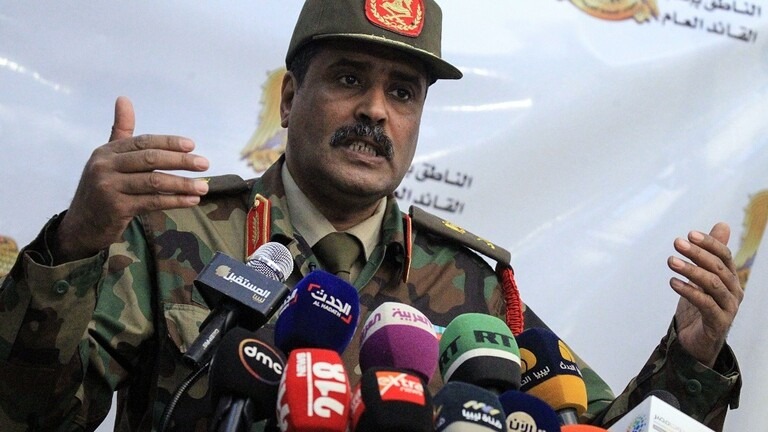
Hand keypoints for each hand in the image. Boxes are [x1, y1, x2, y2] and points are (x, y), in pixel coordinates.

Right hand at [55, 96, 209, 260]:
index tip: (192, 145)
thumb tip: (123, 98)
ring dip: (183, 184)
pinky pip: (152, 202)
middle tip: (205, 164)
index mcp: (107, 151)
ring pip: (154, 182)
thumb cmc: (103, 189)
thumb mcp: (109, 159)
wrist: (81, 225)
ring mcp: (109, 187)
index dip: (169, 143)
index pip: (143, 142)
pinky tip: (191, 201)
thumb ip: (121, 132)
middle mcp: (105, 166)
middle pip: (150, 159)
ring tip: (204, 187)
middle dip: (181, 161)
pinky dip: (174, 201)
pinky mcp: (116, 208)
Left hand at [669, 222, 743, 366]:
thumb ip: (710, 254)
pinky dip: (689, 291)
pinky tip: (673, 282)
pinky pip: (705, 304)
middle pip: (718, 268)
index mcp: (730, 279)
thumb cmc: (699, 306)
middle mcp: (734, 292)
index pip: (724, 256)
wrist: (696, 342)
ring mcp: (728, 308)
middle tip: (677, 243)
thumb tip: (723, 225)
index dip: (709, 243)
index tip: (689, 234)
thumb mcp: (701, 277)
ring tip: (671, 261)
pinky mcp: (719, 323)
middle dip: (697, 254)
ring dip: (691, 270)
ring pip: (713, 284)